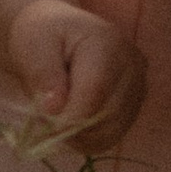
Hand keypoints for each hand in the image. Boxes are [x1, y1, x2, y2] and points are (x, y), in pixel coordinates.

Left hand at [5, 0, 144, 154]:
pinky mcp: (134, 106)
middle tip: (43, 120)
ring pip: (110, 131)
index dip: (69, 114)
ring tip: (55, 117)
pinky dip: (86, 138)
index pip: (95, 89)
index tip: (43, 122)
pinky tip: (69, 121)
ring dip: (77, 135)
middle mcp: (132, 65)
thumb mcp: (33, 44)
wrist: (59, 33)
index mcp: (107, 43)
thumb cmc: (44, 35)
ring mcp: (138, 87)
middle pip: (106, 114)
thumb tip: (54, 109)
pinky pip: (111, 136)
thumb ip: (42, 74)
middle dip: (70, 125)